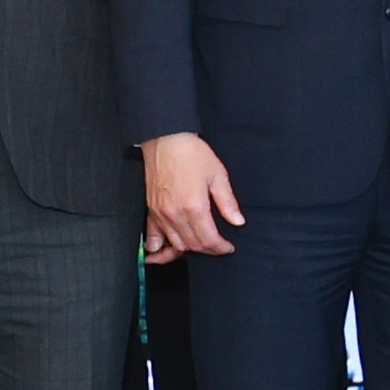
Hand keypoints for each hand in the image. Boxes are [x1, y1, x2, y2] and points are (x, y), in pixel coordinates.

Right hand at [141, 132, 243, 259]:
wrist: (165, 140)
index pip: (208, 239)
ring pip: (174, 244)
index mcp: (194, 207)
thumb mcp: (217, 174)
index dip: (220, 247)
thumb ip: (227, 202)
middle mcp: (175, 214)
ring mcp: (160, 214)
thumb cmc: (191, 153)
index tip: (228, 247)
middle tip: (218, 246)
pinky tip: (167, 249)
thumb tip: (238, 221)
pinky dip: (160, 247)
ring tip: (200, 245)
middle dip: (208, 250)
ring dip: (189, 248)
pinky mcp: (151, 210)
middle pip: (192, 245)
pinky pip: (153, 236)